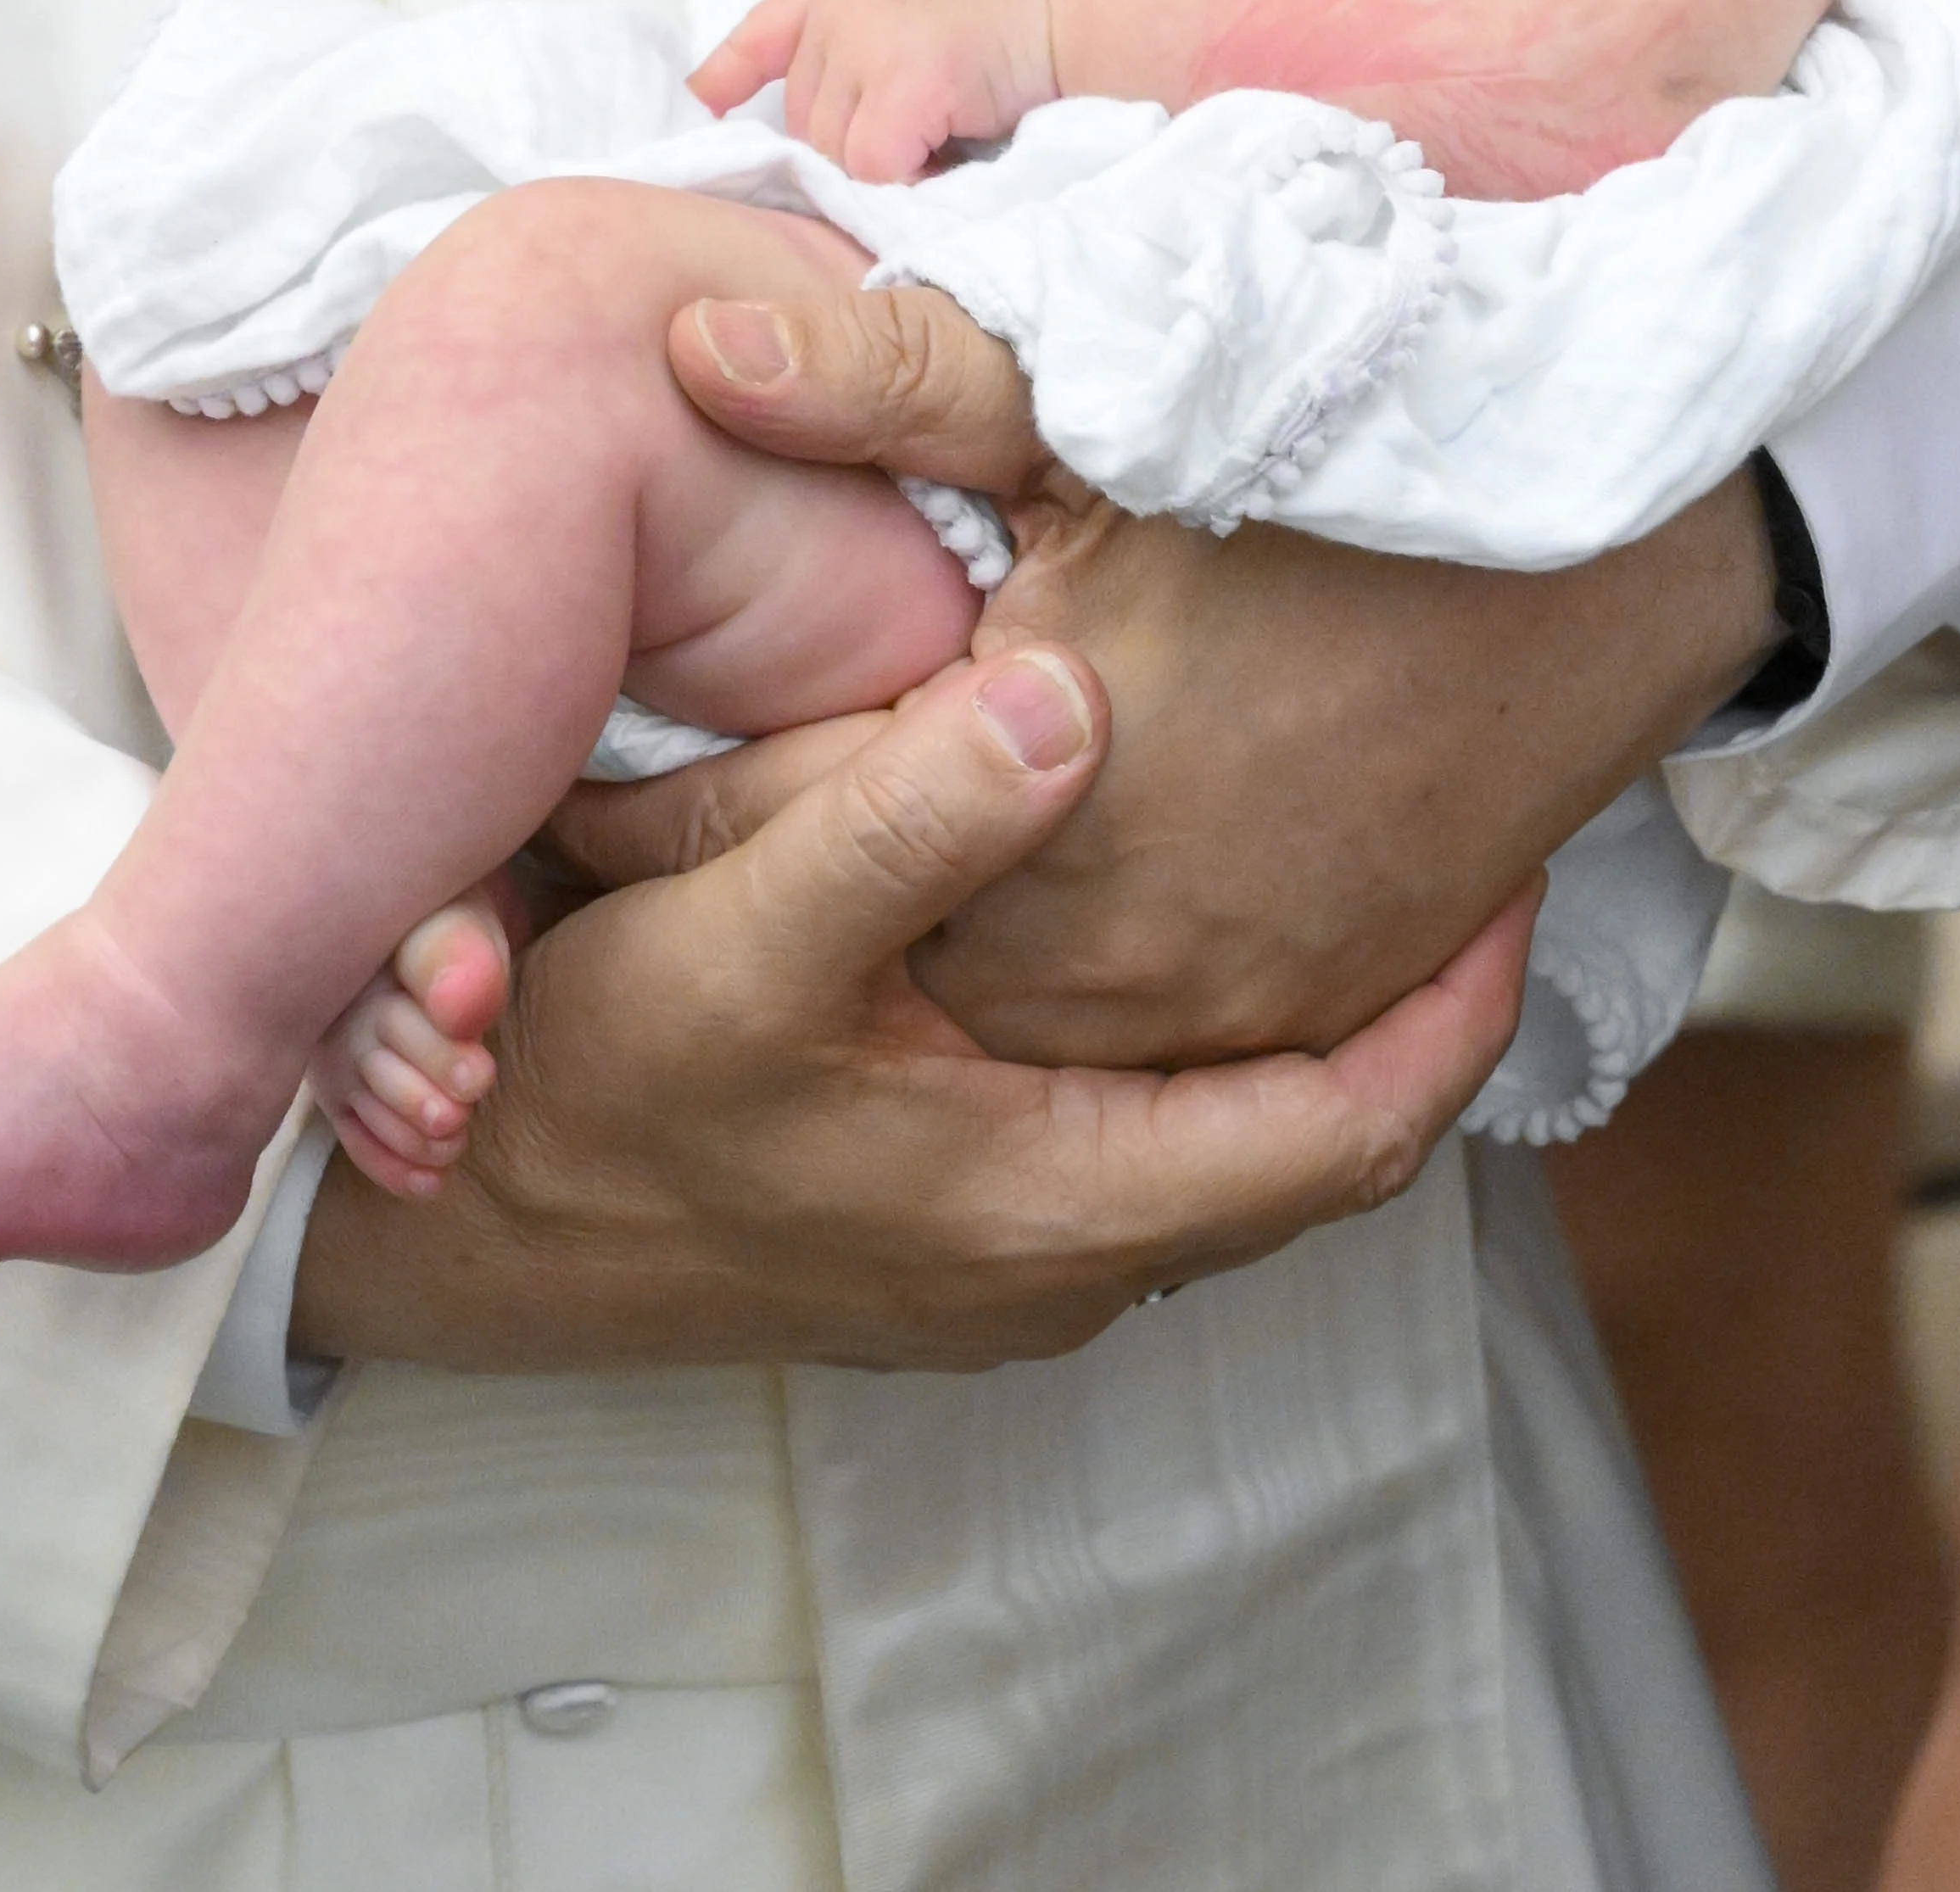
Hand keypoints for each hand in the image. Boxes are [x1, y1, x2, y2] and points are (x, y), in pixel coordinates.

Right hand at [288, 629, 1535, 1376]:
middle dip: (1392, 998)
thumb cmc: (589, 1096)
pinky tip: (1140, 908)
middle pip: (1304, 1136)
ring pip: (1210, 1133)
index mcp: (1057, 1207)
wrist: (445, 1233)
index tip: (1515, 867)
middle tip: (1449, 837)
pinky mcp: (935, 1221)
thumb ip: (907, 817)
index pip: (1352, 1131)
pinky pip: (1122, 1131)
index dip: (1456, 1004)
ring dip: (1277, 1010)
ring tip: (1331, 854)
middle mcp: (1056, 1258)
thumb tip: (1073, 701)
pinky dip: (1175, 1030)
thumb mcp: (739, 937)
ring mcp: (994, 1253)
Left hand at [556, 278, 1773, 1067]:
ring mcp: (1221, 1007)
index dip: (659, 788)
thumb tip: (691, 343)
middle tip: (622, 827)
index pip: (776, 834)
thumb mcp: (1100, 389)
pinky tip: (980, 893)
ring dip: (898, 951)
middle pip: (869, 952)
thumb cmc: (1341, 449)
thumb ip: (888, 376)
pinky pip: (1126, 1050)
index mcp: (1038, 791)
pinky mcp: (1304, 1017)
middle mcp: (1119, 948)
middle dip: (757, 887)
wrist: (1610, 548)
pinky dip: (1041, 982)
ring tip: (780, 868)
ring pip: (983, 1020)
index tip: (570, 752)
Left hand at [694, 0, 1064, 177]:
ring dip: (885, 170)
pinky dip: (910, 184)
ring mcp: (866, 40)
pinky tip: (953, 158)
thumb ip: (866, 49)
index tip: (709, 102)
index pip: (765, 29)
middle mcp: (840, 6)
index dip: (732, 71)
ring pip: (835, 154)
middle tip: (926, 140)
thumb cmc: (1021, 15)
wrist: (1083, 3)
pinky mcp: (902, 82)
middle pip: (805, 123)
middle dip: (855, 150)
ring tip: (946, 142)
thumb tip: (825, 131)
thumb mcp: (921, 11)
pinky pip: (874, 170)